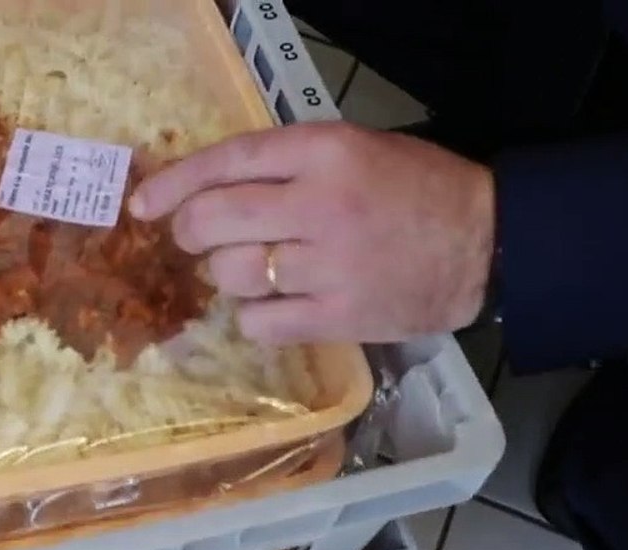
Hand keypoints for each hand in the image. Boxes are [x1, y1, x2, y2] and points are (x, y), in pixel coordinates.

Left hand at [128, 121, 495, 344]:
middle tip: (198, 238)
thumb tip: (203, 189)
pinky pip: (258, 323)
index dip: (174, 184)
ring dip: (227, 274)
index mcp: (324, 152)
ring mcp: (327, 265)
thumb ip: (284, 164)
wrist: (485, 243)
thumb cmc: (414, 189)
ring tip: (259, 269)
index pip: (226, 162)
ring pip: (230, 275)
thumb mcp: (352, 149)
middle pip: (213, 220)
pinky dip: (255, 316)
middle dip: (190, 232)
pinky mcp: (338, 317)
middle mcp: (319, 205)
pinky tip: (277, 305)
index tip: (143, 204)